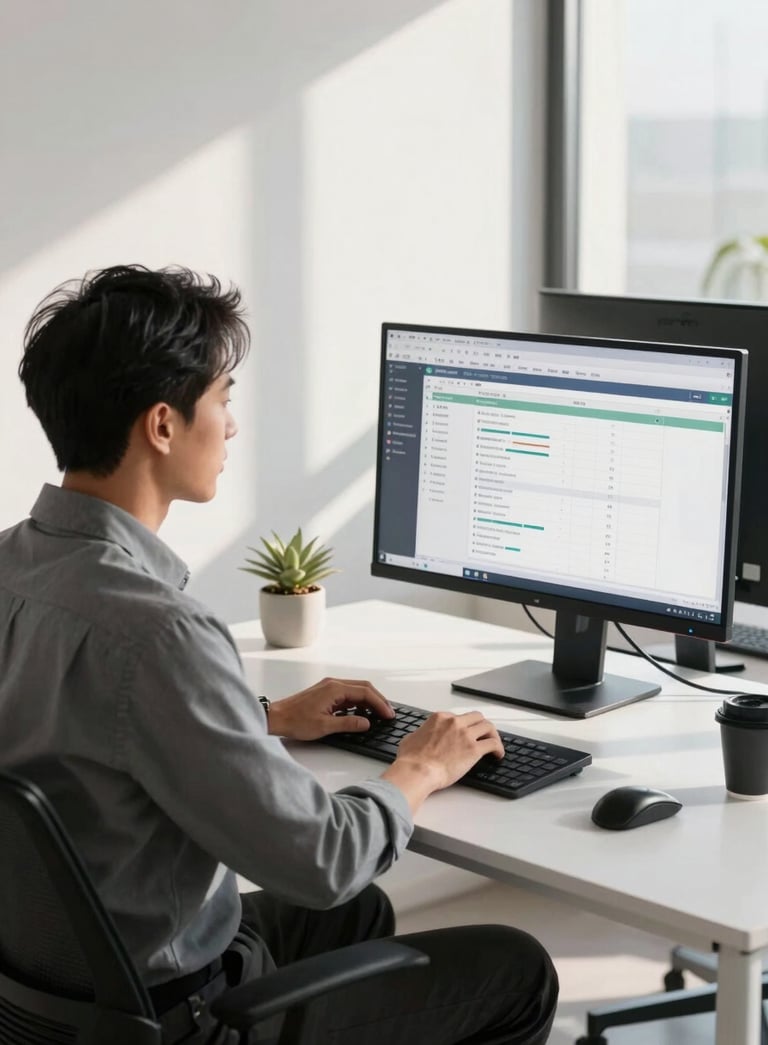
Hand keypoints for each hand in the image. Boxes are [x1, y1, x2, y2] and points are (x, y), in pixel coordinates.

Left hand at [267, 676, 393, 740]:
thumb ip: (348, 723)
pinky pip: (347, 694)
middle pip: (363, 687)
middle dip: (378, 700)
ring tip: (377, 715)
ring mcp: (329, 687)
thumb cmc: (296, 721)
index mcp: (334, 689)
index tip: (388, 714)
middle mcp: (333, 684)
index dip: (379, 704)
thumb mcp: (324, 726)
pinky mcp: (325, 693)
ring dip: (368, 701)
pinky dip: (358, 702)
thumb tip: (366, 723)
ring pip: (356, 690)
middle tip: (388, 714)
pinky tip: (360, 714)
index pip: (365, 692)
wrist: (276, 717)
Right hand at [382, 711, 503, 811]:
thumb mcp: (411, 738)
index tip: (466, 733)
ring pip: (488, 727)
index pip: (458, 717)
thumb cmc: (411, 759)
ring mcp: (465, 735)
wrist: (417, 771)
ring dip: (492, 735)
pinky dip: (498, 748)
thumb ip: (421, 734)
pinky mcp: (474, 749)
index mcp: (440, 718)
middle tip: (484, 735)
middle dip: (481, 726)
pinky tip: (497, 755)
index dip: (464, 726)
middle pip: (476, 717)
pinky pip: (493, 744)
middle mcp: (454, 723)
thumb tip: (421, 737)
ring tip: (494, 744)